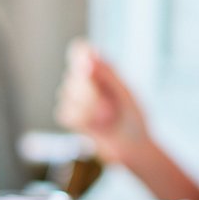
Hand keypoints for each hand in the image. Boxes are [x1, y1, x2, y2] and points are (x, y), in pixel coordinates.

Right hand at [55, 38, 149, 163]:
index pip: (81, 52)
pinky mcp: (70, 117)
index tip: (85, 59)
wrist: (133, 147)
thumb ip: (108, 75)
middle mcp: (86, 81)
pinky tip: (95, 126)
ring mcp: (75, 99)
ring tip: (106, 118)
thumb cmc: (134, 118)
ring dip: (87, 109)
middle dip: (90, 93)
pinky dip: (81, 121)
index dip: (79, 53)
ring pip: (66, 94)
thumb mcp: (126, 95)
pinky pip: (64, 113)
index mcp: (102, 71)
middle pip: (73, 76)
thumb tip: (88, 58)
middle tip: (110, 108)